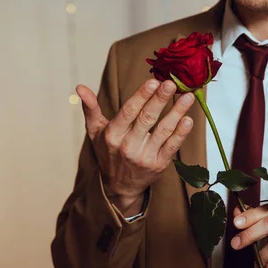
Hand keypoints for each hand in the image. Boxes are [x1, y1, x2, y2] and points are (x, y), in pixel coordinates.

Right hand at [76, 79, 194, 214]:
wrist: (120, 186)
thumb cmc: (108, 152)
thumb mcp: (95, 131)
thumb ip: (90, 108)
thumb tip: (79, 87)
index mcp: (112, 135)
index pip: (128, 112)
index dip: (141, 96)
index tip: (153, 82)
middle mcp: (128, 146)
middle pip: (147, 119)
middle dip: (160, 100)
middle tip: (171, 84)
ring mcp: (145, 157)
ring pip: (163, 131)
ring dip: (177, 113)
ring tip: (188, 97)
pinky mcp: (159, 165)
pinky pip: (172, 146)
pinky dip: (181, 133)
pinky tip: (188, 119)